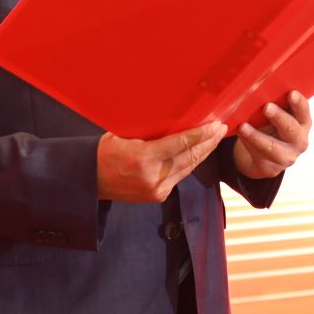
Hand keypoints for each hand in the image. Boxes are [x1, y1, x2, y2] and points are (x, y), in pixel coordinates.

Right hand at [97, 121, 225, 202]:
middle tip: (222, 128)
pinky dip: (191, 163)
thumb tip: (175, 118)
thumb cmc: (106, 151)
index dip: (201, 134)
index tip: (215, 125)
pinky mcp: (158, 196)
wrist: (91, 181)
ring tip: (216, 138)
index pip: (180, 144)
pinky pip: (180, 176)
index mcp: (144, 158)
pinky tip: (199, 152)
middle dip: (208, 142)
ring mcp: (157, 190)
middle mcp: (154, 177)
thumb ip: (150, 131)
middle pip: (189, 157)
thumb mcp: (125, 135)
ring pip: (188, 168)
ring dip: (204, 153)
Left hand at [231, 91, 311, 179]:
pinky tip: (240, 135)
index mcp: (303, 122)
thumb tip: (258, 83)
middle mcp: (299, 140)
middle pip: (291, 129)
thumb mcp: (278, 115)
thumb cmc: (272, 126)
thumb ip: (275, 102)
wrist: (265, 155)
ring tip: (244, 126)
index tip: (291, 93)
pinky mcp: (272, 169)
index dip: (299, 103)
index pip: (304, 111)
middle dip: (278, 117)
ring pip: (272, 146)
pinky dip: (248, 144)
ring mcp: (287, 157)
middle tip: (267, 107)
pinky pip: (259, 156)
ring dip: (257, 136)